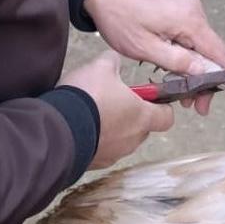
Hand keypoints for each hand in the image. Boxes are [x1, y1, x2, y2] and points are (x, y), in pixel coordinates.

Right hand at [60, 51, 174, 169]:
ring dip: (112, 128)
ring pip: (121, 140)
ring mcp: (114, 154)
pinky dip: (95, 140)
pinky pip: (101, 150)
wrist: (57, 129)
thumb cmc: (86, 99)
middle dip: (132, 115)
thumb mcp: (100, 68)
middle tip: (114, 101)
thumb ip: (112, 62)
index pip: (167, 117)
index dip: (162, 107)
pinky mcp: (95, 163)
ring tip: (93, 112)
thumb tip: (113, 59)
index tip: (150, 97)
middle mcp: (133, 139)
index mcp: (142, 117)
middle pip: (142, 128)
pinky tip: (80, 126)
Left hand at [84, 0, 224, 114]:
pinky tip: (177, 66)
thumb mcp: (145, 48)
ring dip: (196, 66)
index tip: (219, 98)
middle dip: (206, 78)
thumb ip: (178, 61)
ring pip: (202, 43)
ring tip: (182, 89)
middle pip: (212, 50)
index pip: (219, 52)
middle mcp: (195, 10)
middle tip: (194, 104)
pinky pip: (193, 33)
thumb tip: (205, 72)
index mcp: (190, 20)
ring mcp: (189, 5)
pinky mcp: (182, 5)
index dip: (223, 78)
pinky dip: (189, 51)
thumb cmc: (119, 18)